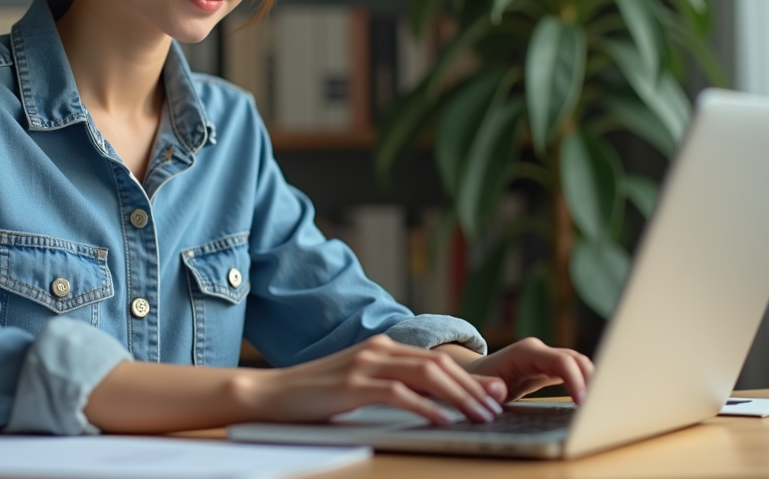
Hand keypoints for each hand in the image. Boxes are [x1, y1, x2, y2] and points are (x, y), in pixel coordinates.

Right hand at [240, 334, 506, 424]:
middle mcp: (378, 349)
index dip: (469, 378)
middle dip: (472, 388)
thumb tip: (434, 403)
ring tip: (479, 416)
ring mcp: (366, 364)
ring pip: (426, 375)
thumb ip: (392, 386)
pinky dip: (426, 407)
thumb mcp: (360, 385)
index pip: (436, 360)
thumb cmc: (315, 395)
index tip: (493, 395)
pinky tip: (442, 421)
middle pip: (438, 365)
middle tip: (497, 407)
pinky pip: (399, 394)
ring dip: (458, 397)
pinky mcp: (354, 384)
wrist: (272, 393)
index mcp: (382, 348)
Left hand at [463, 337, 593, 403]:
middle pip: (577, 360)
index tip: (583, 403)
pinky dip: (585, 384)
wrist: (472, 376)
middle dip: (593, 381)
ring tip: (600, 407)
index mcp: (524, 352)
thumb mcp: (476, 387)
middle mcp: (538, 351)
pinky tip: (591, 402)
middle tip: (600, 408)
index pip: (561, 361)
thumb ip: (486, 388)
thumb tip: (500, 390)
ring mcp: (545, 358)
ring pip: (579, 365)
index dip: (576, 380)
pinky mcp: (549, 368)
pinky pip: (574, 372)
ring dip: (593, 382)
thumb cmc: (473, 383)